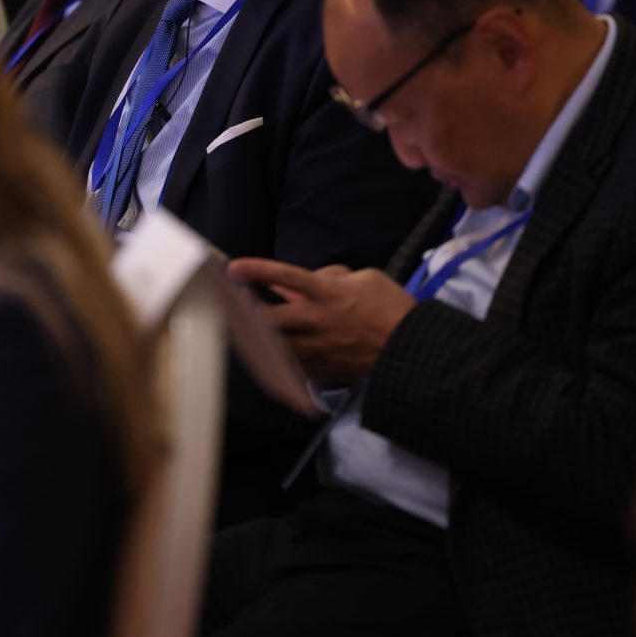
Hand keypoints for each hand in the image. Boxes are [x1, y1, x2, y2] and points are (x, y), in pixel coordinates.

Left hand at [228, 258, 415, 384]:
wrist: (410, 347)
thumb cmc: (391, 307)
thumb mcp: (367, 278)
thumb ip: (335, 277)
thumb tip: (313, 280)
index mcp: (327, 294)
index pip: (286, 278)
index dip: (258, 271)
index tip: (233, 268)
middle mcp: (318, 320)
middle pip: (271, 318)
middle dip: (245, 315)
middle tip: (225, 311)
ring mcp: (319, 347)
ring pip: (278, 345)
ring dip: (258, 340)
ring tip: (238, 336)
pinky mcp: (324, 368)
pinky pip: (296, 365)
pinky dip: (283, 360)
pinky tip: (272, 358)